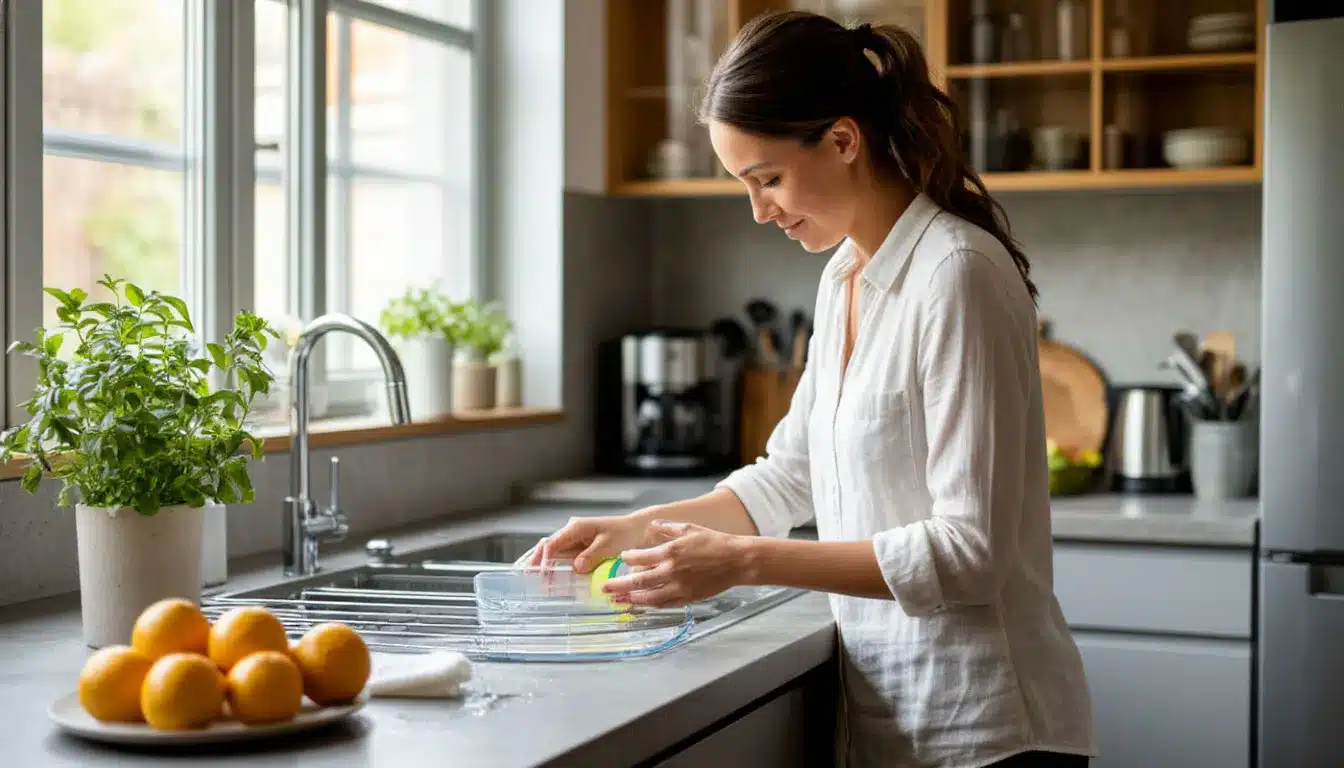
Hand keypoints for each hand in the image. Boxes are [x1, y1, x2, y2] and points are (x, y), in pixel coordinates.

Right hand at [527, 512, 650, 572]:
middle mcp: (572, 533)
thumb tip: (576, 567)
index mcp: (576, 528)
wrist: (639, 531)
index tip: (541, 575)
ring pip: (554, 554)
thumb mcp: (610, 545)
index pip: (552, 544)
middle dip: (537, 563)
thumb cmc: (627, 535)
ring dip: (545, 566)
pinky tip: (551, 580)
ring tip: (535, 581)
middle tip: (530, 579)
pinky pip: (565, 559)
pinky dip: (557, 568)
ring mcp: (575, 541)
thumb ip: (592, 556)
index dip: (544, 560)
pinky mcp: (580, 550)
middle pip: (548, 547)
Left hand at [601, 521, 751, 608]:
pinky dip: (651, 604)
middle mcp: (672, 570)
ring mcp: (680, 587)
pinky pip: (665, 604)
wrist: (737, 561)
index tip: (621, 559)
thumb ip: (669, 528)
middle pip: (638, 581)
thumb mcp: (690, 528)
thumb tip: (654, 524)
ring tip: (618, 601)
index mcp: (671, 551)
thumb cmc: (715, 543)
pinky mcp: (688, 597)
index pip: (641, 558)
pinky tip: (642, 604)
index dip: (628, 559)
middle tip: (605, 588)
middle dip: (619, 585)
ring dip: (631, 599)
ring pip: (649, 597)